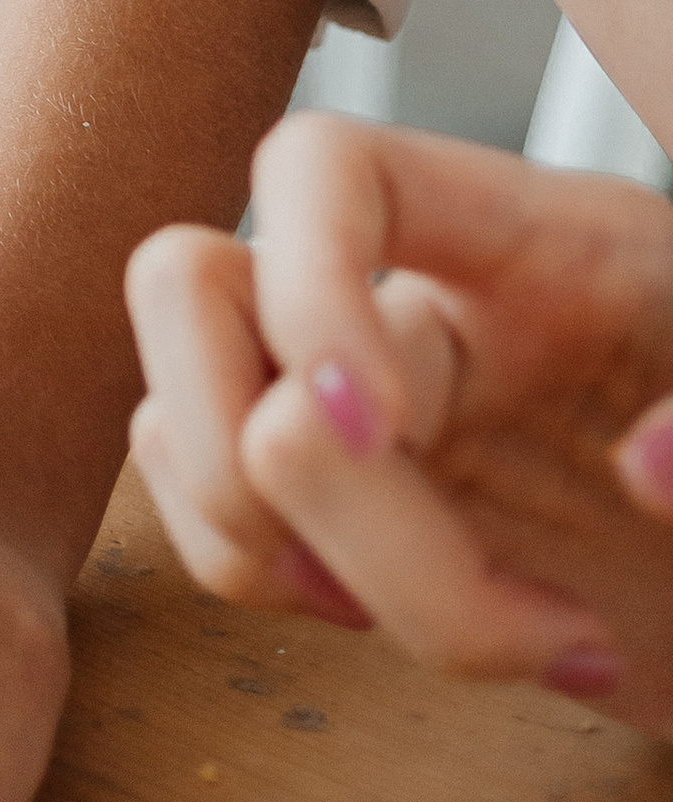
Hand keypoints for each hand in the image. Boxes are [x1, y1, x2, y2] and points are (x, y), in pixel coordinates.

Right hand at [128, 112, 672, 729]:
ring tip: (466, 632)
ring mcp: (359, 411)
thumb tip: (649, 467)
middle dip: (259, 454)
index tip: (371, 424)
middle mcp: (408, 304)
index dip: (306, 281)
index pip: (325, 168)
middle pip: (188, 285)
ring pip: (176, 421)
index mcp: (519, 241)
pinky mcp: (339, 512)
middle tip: (384, 567)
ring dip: (280, 558)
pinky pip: (213, 517)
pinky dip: (272, 592)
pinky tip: (404, 628)